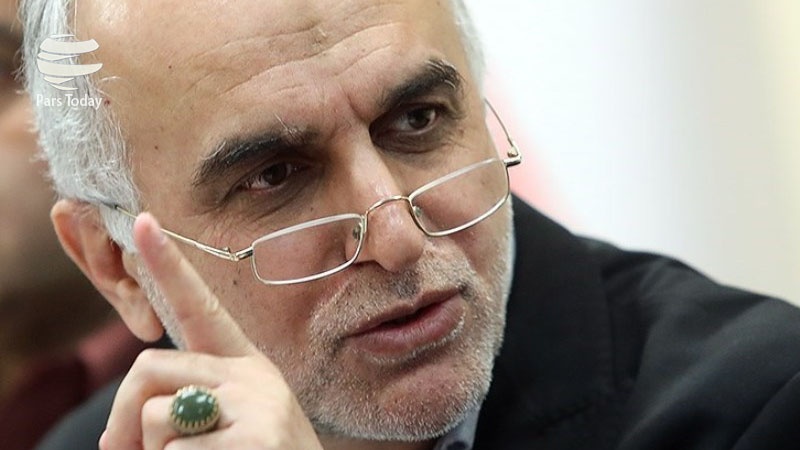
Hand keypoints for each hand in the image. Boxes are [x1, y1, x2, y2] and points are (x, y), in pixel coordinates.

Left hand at [99, 213, 322, 449]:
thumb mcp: (225, 428)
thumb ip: (182, 408)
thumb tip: (118, 435)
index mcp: (245, 368)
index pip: (200, 308)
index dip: (168, 264)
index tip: (143, 221)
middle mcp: (253, 376)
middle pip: (147, 368)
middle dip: (121, 420)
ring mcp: (257, 406)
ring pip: (152, 416)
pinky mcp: (253, 439)